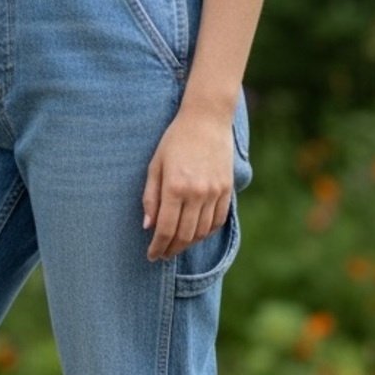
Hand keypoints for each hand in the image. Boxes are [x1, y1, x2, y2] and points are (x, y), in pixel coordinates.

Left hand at [142, 107, 233, 261]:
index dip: (158, 247)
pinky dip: (206, 233)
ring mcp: (214, 192)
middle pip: (184, 235)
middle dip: (171, 250)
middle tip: (163, 254)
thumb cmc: (175, 141)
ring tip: (177, 246)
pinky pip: (218, 221)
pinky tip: (196, 234)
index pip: (165, 230)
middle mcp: (196, 193)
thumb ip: (150, 198)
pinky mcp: (227, 190)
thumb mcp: (155, 166)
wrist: (207, 119)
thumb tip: (148, 227)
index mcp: (175, 188)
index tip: (152, 256)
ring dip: (188, 244)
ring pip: (202, 232)